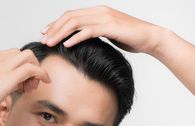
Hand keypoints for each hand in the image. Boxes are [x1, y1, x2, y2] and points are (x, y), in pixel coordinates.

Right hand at [0, 48, 49, 125]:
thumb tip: (5, 89)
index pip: (12, 55)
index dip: (22, 66)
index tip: (23, 83)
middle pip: (22, 53)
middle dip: (31, 66)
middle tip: (30, 85)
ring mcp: (0, 66)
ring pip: (29, 57)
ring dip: (36, 69)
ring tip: (31, 88)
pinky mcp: (7, 77)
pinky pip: (32, 68)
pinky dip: (42, 73)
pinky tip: (45, 81)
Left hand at [40, 5, 161, 54]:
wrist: (150, 37)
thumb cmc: (129, 37)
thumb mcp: (107, 32)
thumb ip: (94, 32)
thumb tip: (80, 39)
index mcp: (97, 11)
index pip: (71, 15)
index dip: (56, 24)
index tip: (45, 33)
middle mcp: (99, 11)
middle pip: (69, 17)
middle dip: (54, 29)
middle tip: (43, 40)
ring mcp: (104, 17)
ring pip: (75, 23)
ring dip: (60, 33)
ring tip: (50, 43)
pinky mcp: (110, 27)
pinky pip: (88, 31)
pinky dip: (75, 38)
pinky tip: (66, 45)